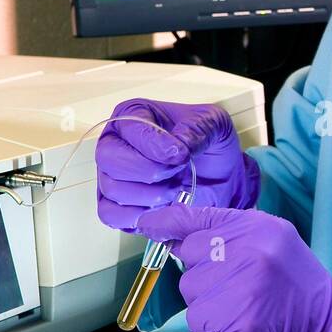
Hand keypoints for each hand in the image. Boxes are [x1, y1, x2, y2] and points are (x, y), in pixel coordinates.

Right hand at [96, 98, 259, 231]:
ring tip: (175, 190)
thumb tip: (174, 148)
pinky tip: (161, 209)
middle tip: (178, 172)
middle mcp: (115, 143)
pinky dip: (137, 216)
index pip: (128, 128)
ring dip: (150, 195)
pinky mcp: (115, 205)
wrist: (220, 177)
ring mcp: (111, 175)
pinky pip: (111, 215)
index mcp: (134, 115)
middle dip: (150, 171)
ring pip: (112, 189)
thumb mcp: (214, 124)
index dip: (154, 145)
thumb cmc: (210, 145)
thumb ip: (196, 129)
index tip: (181, 154)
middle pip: (110, 159)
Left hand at [137, 204, 331, 331]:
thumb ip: (232, 235)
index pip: (197, 217)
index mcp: (259, 227)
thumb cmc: (299, 291)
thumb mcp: (275, 244)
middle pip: (189, 253)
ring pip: (189, 288)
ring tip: (243, 305)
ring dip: (207, 301)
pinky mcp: (233, 320)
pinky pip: (197, 318)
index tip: (147, 223)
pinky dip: (212, 325)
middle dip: (202, 271)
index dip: (166, 221)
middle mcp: (249, 250)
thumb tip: (178, 237)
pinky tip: (241, 323)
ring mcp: (240, 285)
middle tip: (236, 284)